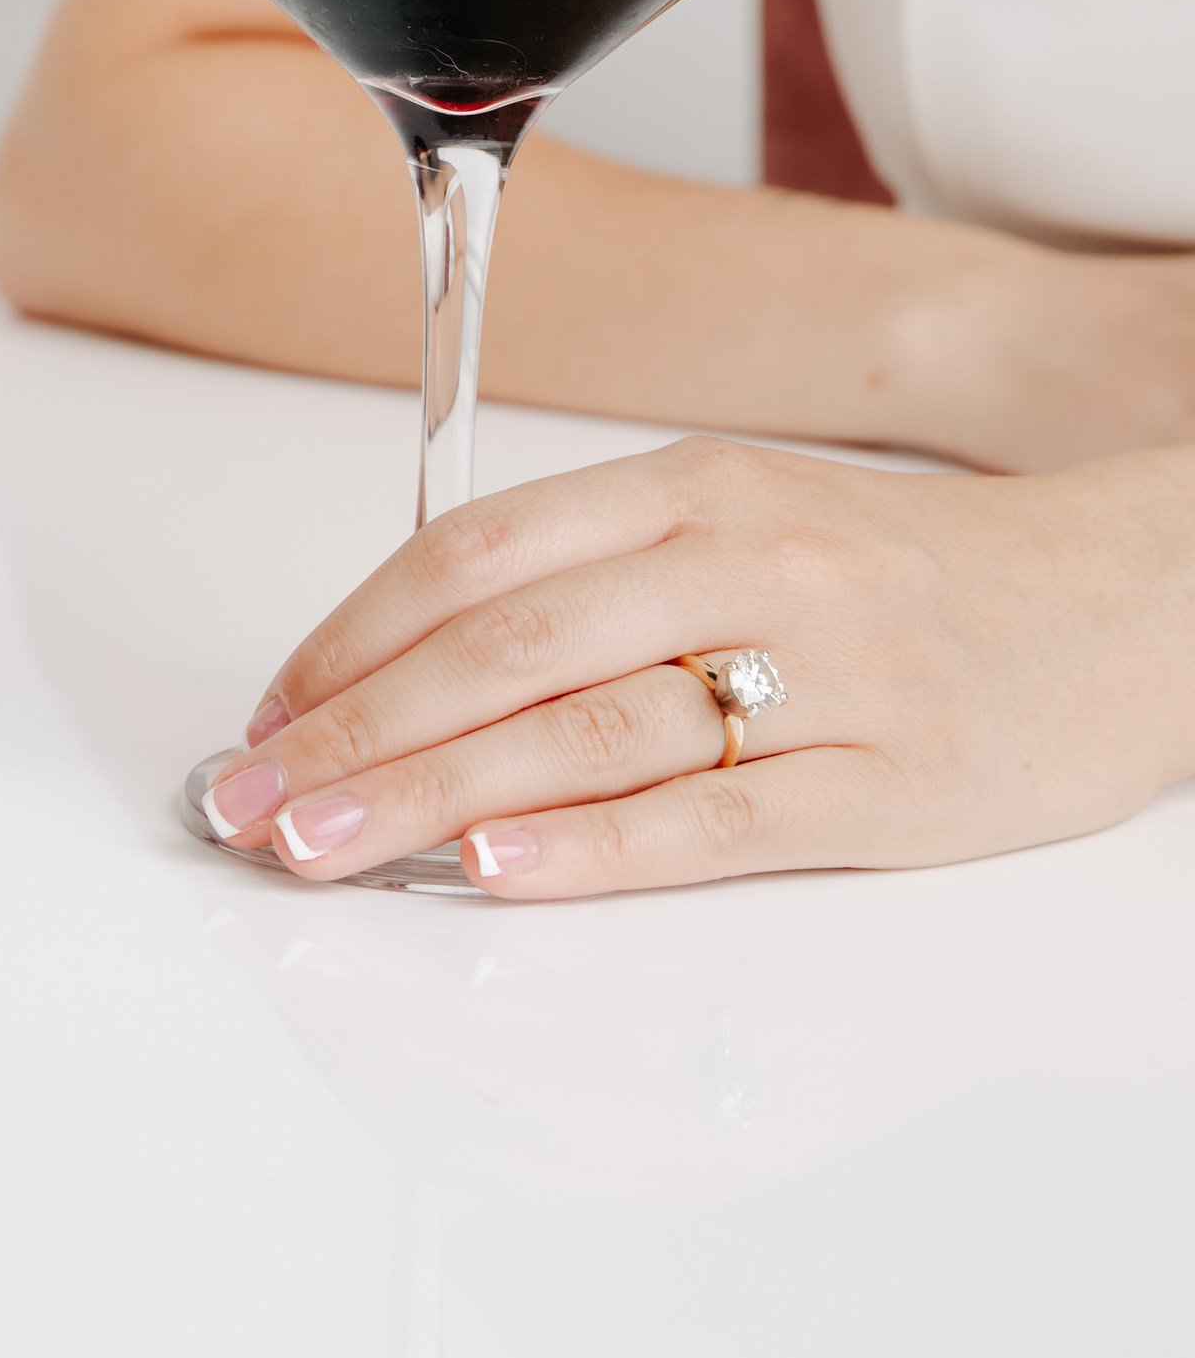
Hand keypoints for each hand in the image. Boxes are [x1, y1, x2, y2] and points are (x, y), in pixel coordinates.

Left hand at [199, 431, 1194, 895]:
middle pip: (506, 648)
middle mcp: (745, 561)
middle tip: (251, 799)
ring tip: (324, 844)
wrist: (1133, 601)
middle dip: (355, 731)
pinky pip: (715, 822)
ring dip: (430, 797)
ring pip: (587, 734)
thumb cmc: (910, 573)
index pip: (477, 554)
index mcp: (693, 485)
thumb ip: (596, 579)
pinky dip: (593, 850)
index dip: (353, 635)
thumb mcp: (744, 520)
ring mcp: (822, 672)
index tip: (271, 709)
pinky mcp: (888, 785)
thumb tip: (415, 664)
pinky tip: (499, 872)